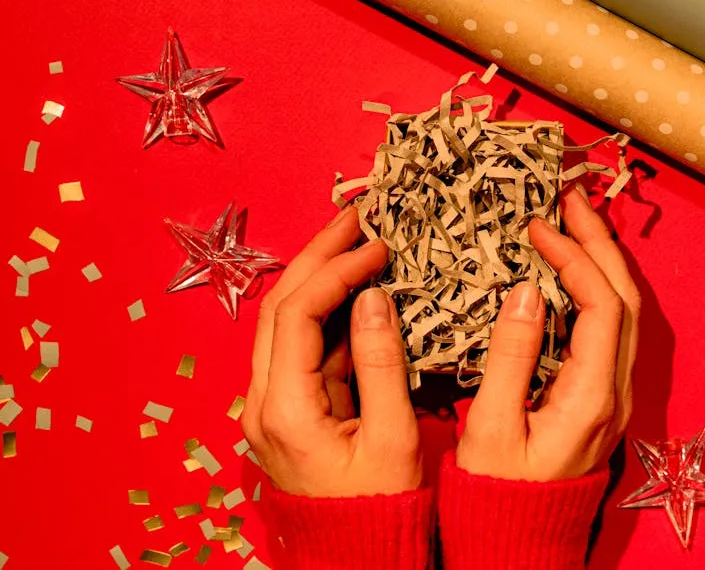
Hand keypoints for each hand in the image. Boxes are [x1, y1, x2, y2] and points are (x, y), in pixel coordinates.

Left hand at [241, 207, 421, 496]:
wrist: (356, 558)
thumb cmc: (380, 509)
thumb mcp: (393, 438)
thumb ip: (382, 364)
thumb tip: (376, 297)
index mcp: (283, 409)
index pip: (300, 313)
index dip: (338, 269)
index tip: (378, 244)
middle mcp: (262, 402)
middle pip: (281, 306)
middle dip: (319, 255)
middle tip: (357, 216)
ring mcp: (271, 404)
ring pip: (288, 322)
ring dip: (321, 278)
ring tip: (357, 241)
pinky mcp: (288, 408)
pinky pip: (304, 347)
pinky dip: (331, 313)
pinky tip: (360, 291)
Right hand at [457, 185, 639, 480]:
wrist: (520, 542)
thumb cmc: (498, 493)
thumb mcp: (491, 427)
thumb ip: (510, 357)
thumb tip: (524, 292)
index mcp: (592, 396)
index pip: (600, 304)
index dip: (574, 257)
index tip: (537, 228)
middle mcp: (616, 392)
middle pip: (627, 300)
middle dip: (601, 243)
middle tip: (568, 201)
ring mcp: (614, 396)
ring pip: (626, 313)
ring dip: (603, 263)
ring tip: (573, 224)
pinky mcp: (601, 398)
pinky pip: (612, 330)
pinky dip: (596, 290)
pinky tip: (571, 274)